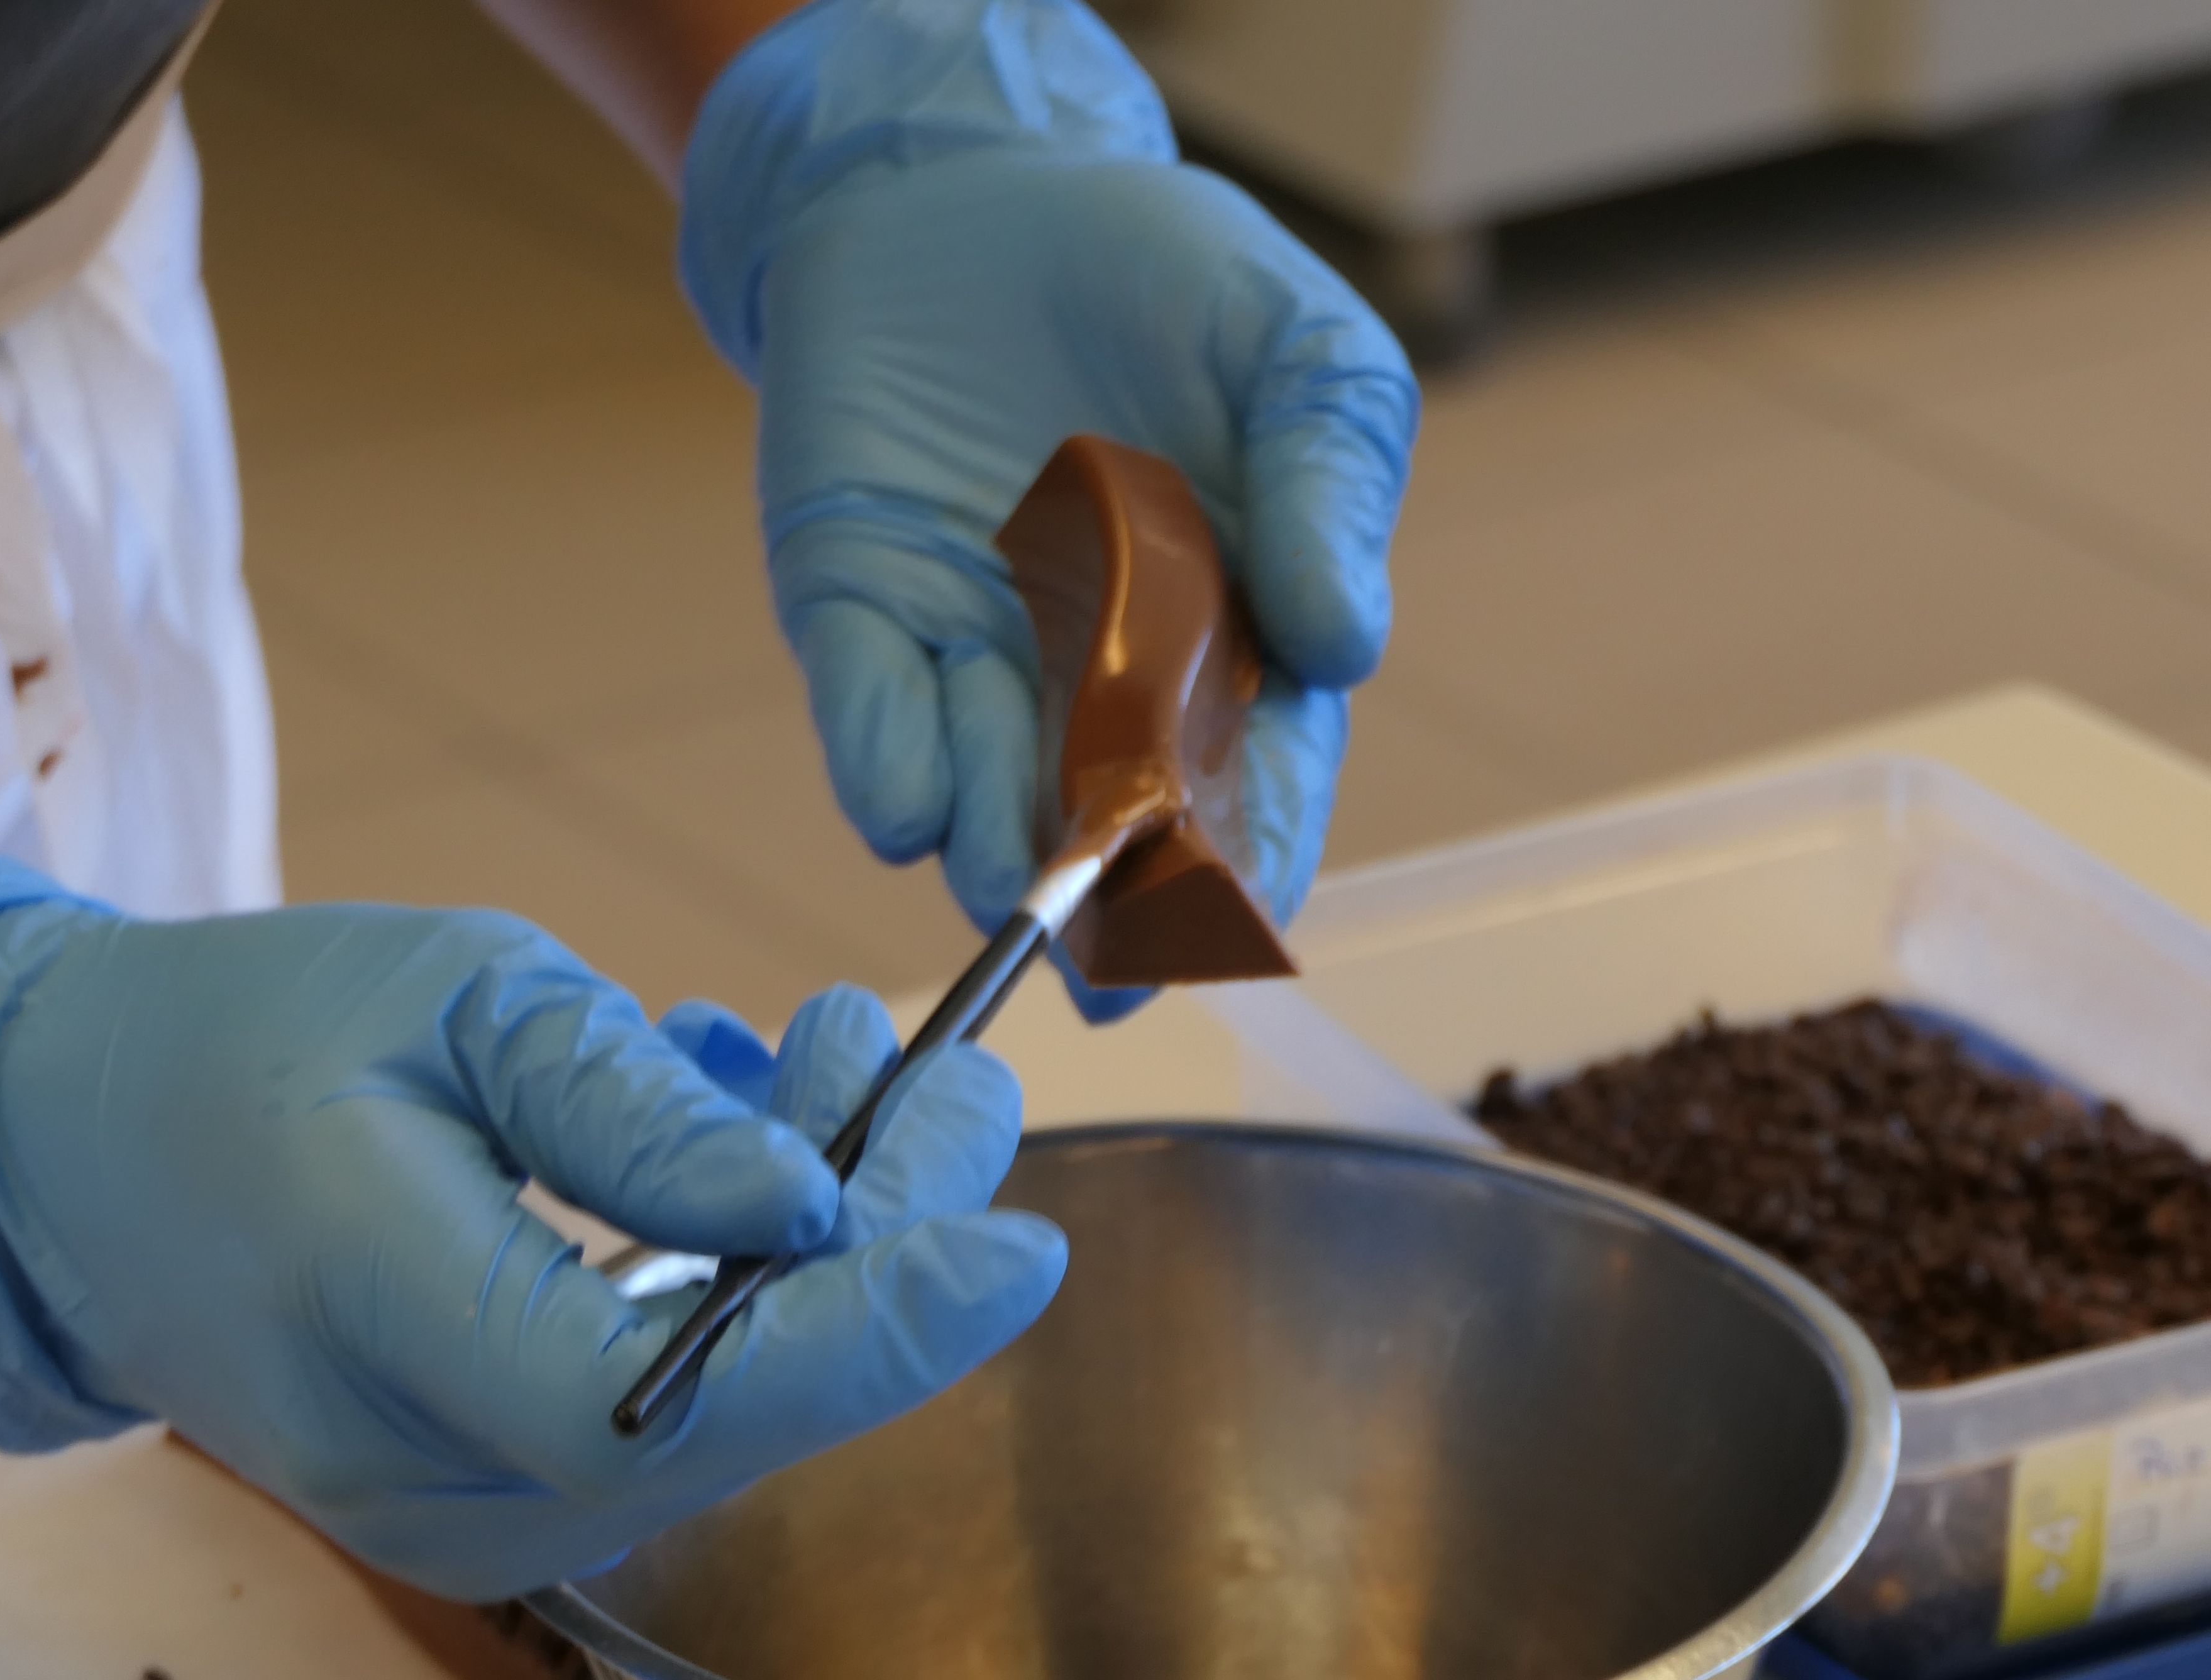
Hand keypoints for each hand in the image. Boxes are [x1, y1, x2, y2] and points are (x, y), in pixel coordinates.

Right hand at [0, 859, 1065, 1599]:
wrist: (62, 1154)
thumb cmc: (236, 1043)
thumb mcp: (446, 996)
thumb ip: (632, 1111)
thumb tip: (813, 1203)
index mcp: (377, 1328)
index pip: (664, 1393)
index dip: (864, 1333)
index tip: (1020, 1241)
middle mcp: (420, 1480)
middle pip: (731, 1412)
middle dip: (887, 1254)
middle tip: (965, 1088)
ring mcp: (453, 1523)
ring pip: (722, 1415)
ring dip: (828, 1252)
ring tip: (863, 1066)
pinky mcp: (486, 1506)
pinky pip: (669, 1409)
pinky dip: (747, 1285)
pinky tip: (762, 1145)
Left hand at [678, 0, 1418, 1010]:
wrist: (968, 183)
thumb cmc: (1165, 279)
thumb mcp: (1294, 349)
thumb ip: (1327, 483)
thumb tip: (1353, 643)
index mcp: (1234, 648)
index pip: (1252, 785)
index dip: (1250, 856)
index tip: (1244, 913)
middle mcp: (1098, 686)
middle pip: (1114, 826)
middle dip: (1115, 900)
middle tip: (1118, 964)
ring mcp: (972, 659)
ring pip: (982, 795)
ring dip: (994, 849)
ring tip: (1009, 885)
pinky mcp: (857, 610)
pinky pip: (867, 707)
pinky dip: (884, 757)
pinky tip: (906, 802)